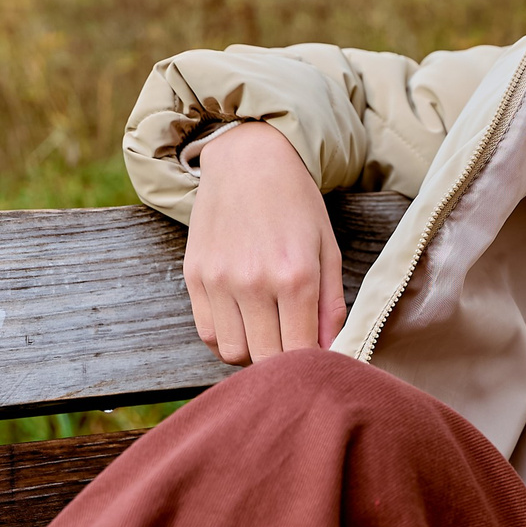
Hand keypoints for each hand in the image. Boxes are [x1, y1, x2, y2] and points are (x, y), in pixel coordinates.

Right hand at [182, 122, 347, 363]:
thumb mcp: (327, 249)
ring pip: (232, 353)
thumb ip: (331, 306)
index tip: (315, 359)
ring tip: (266, 331)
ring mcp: (219, 281)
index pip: (300, 354)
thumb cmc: (296, 205)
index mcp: (296, 277)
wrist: (248, 160)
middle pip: (265, 359)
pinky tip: (242, 321)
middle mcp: (254, 283)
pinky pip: (207, 333)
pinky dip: (226, 338)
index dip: (310, 365)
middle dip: (282, 361)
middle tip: (291, 343)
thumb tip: (331, 352)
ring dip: (251, 352)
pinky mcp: (194, 276)